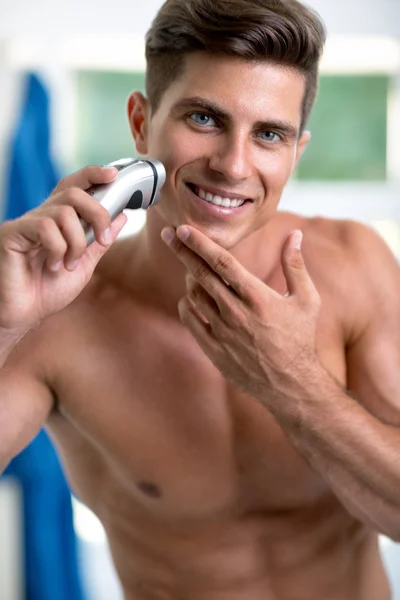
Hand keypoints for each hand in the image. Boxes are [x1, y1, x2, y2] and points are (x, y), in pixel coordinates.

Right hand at [0, 165, 126, 330]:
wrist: (23, 314)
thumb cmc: (47, 290)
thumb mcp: (84, 265)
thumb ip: (100, 241)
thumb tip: (121, 217)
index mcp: (58, 221)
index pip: (74, 186)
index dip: (92, 175)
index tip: (113, 175)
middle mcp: (41, 216)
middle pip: (74, 193)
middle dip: (97, 214)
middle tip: (103, 239)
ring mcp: (26, 224)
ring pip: (63, 212)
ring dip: (76, 242)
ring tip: (69, 264)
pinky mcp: (12, 233)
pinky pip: (45, 226)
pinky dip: (57, 248)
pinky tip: (53, 266)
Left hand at [161, 225, 320, 401]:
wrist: (290, 384)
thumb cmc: (300, 338)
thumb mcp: (307, 300)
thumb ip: (295, 265)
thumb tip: (296, 234)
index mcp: (258, 297)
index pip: (223, 263)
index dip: (201, 243)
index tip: (183, 229)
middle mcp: (236, 313)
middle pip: (201, 274)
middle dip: (182, 251)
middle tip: (169, 234)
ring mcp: (222, 332)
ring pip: (194, 295)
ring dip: (190, 278)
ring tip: (193, 269)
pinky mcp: (214, 349)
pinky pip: (190, 319)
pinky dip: (186, 304)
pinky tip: (191, 297)